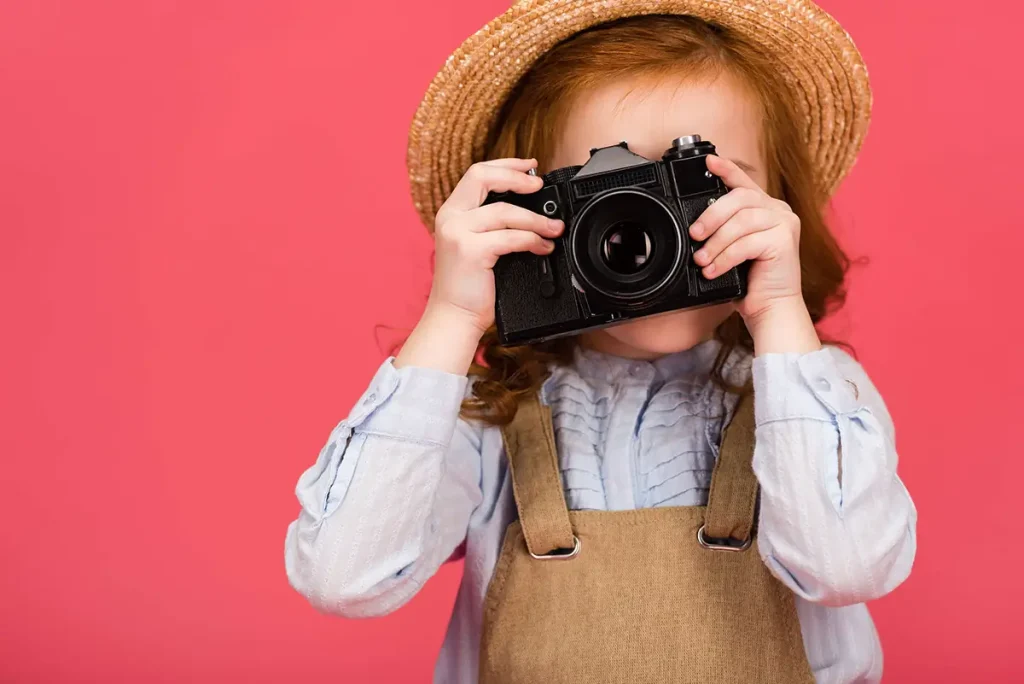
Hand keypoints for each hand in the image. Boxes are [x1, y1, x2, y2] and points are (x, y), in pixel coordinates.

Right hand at [429, 158, 563, 333]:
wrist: (454, 317)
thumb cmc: (468, 287)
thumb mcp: (475, 246)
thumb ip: (492, 225)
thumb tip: (532, 209)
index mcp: (451, 213)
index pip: (477, 173)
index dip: (506, 166)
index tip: (531, 167)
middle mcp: (450, 218)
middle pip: (483, 177)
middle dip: (517, 178)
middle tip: (540, 186)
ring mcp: (457, 233)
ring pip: (505, 211)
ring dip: (536, 219)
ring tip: (554, 228)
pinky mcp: (470, 251)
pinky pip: (510, 237)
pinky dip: (532, 240)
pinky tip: (543, 247)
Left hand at [690, 155, 819, 353]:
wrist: (770, 309)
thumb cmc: (750, 282)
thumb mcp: (731, 250)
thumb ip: (723, 231)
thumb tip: (695, 226)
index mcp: (765, 209)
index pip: (744, 183)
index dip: (726, 169)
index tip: (708, 161)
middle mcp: (778, 211)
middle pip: (740, 199)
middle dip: (711, 216)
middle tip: (694, 235)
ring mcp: (784, 224)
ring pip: (742, 221)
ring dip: (716, 241)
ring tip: (702, 259)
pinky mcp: (785, 242)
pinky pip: (747, 243)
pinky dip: (725, 257)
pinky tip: (714, 270)